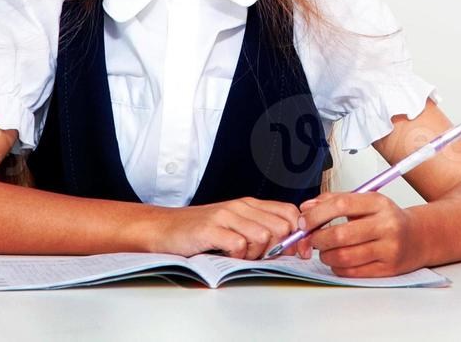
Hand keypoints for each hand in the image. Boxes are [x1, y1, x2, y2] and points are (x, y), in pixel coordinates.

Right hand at [142, 197, 299, 259]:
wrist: (164, 228)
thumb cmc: (199, 231)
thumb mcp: (234, 225)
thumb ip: (259, 229)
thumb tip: (290, 247)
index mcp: (250, 205)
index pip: (289, 212)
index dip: (297, 234)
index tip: (292, 251)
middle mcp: (241, 206)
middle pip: (281, 227)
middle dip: (277, 248)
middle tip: (259, 256)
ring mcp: (226, 216)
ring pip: (263, 237)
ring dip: (255, 254)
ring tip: (239, 255)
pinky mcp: (210, 229)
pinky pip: (239, 245)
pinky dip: (237, 256)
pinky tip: (225, 254)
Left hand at [294, 192, 417, 276]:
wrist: (419, 237)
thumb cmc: (388, 219)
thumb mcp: (366, 202)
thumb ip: (335, 201)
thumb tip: (306, 207)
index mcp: (379, 203)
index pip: (341, 205)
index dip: (316, 214)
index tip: (304, 222)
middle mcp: (386, 225)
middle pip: (340, 234)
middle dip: (317, 239)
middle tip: (312, 239)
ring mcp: (388, 249)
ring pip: (343, 256)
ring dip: (326, 255)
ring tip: (326, 250)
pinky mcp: (387, 269)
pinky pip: (351, 272)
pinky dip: (337, 267)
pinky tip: (339, 260)